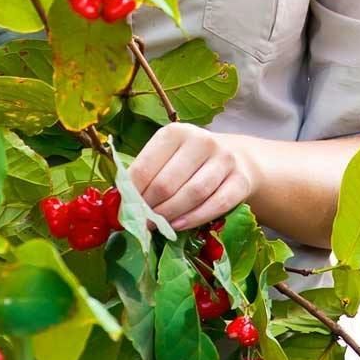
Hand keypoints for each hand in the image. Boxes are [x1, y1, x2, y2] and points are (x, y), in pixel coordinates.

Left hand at [129, 123, 255, 231]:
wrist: (235, 159)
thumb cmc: (189, 162)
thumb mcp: (167, 158)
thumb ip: (146, 175)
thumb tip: (119, 202)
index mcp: (175, 133)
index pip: (145, 167)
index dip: (132, 194)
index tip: (124, 211)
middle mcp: (201, 141)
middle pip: (167, 183)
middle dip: (150, 208)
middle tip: (141, 223)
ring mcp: (224, 160)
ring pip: (192, 194)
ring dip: (170, 215)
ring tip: (157, 226)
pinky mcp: (240, 180)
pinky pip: (216, 204)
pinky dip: (194, 218)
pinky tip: (179, 226)